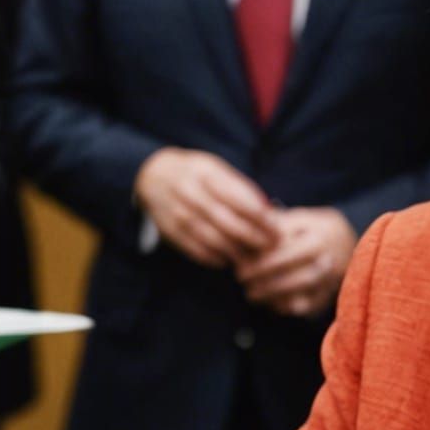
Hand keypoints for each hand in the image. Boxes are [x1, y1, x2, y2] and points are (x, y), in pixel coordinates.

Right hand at [132, 147, 279, 267]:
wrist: (151, 175)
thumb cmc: (195, 173)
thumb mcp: (217, 168)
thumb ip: (241, 189)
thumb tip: (269, 213)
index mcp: (207, 174)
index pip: (241, 201)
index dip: (262, 220)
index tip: (277, 231)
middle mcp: (191, 193)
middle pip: (229, 223)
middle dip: (254, 239)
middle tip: (270, 248)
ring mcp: (179, 214)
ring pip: (214, 240)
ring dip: (238, 253)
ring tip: (254, 259)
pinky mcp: (170, 231)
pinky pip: (197, 250)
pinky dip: (216, 259)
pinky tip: (230, 260)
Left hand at [236, 207, 357, 317]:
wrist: (350, 244)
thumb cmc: (317, 228)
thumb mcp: (301, 218)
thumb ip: (277, 225)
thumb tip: (249, 231)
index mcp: (320, 238)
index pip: (285, 255)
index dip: (260, 264)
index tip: (240, 267)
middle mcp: (329, 262)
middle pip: (293, 277)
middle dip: (264, 282)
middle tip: (242, 282)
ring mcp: (332, 282)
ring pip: (301, 295)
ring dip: (272, 297)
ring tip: (252, 294)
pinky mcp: (330, 297)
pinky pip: (308, 308)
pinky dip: (288, 308)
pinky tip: (271, 304)